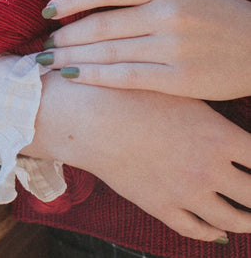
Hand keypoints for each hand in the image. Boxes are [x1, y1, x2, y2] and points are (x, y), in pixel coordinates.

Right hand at [22, 73, 250, 240]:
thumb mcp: (178, 94)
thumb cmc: (132, 97)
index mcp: (219, 136)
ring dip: (247, 221)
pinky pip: (197, 231)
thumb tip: (231, 129)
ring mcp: (187, 192)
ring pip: (235, 220)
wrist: (91, 118)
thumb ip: (211, 114)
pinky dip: (212, 233)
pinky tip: (216, 229)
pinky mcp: (162, 206)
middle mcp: (210, 168)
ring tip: (249, 217)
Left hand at [36, 0, 250, 99]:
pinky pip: (126, 78)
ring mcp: (174, 49)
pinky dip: (94, 76)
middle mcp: (168, 14)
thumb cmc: (217, 11)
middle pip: (101, 25)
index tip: (48, 10)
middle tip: (42, 43)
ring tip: (47, 60)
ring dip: (71, 57)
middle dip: (64, 36)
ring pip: (109, 53)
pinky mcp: (180, 80)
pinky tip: (72, 76)